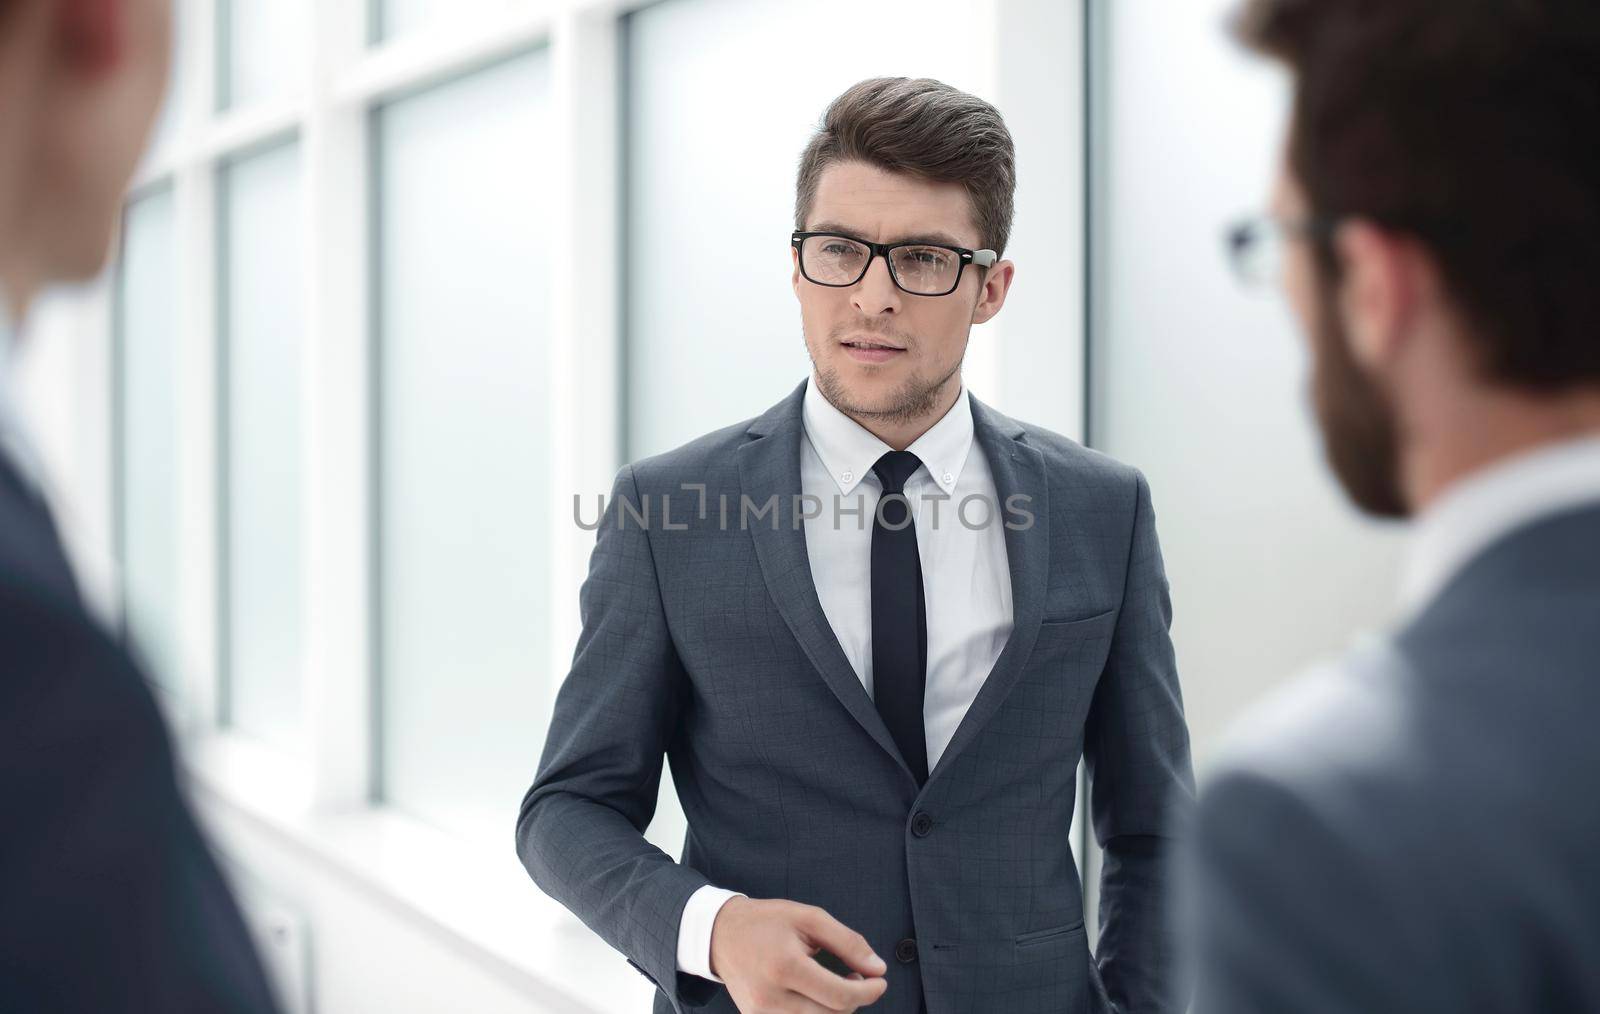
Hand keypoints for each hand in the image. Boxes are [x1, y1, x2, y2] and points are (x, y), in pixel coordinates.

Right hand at [709, 896, 888, 1012]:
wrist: (720, 935)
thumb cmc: (766, 922)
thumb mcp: (809, 918)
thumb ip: (847, 942)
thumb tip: (877, 968)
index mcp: (786, 967)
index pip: (840, 997)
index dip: (868, 992)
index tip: (879, 980)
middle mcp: (771, 998)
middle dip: (853, 999)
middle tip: (856, 977)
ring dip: (835, 1009)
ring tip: (834, 985)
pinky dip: (814, 1013)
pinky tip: (815, 995)